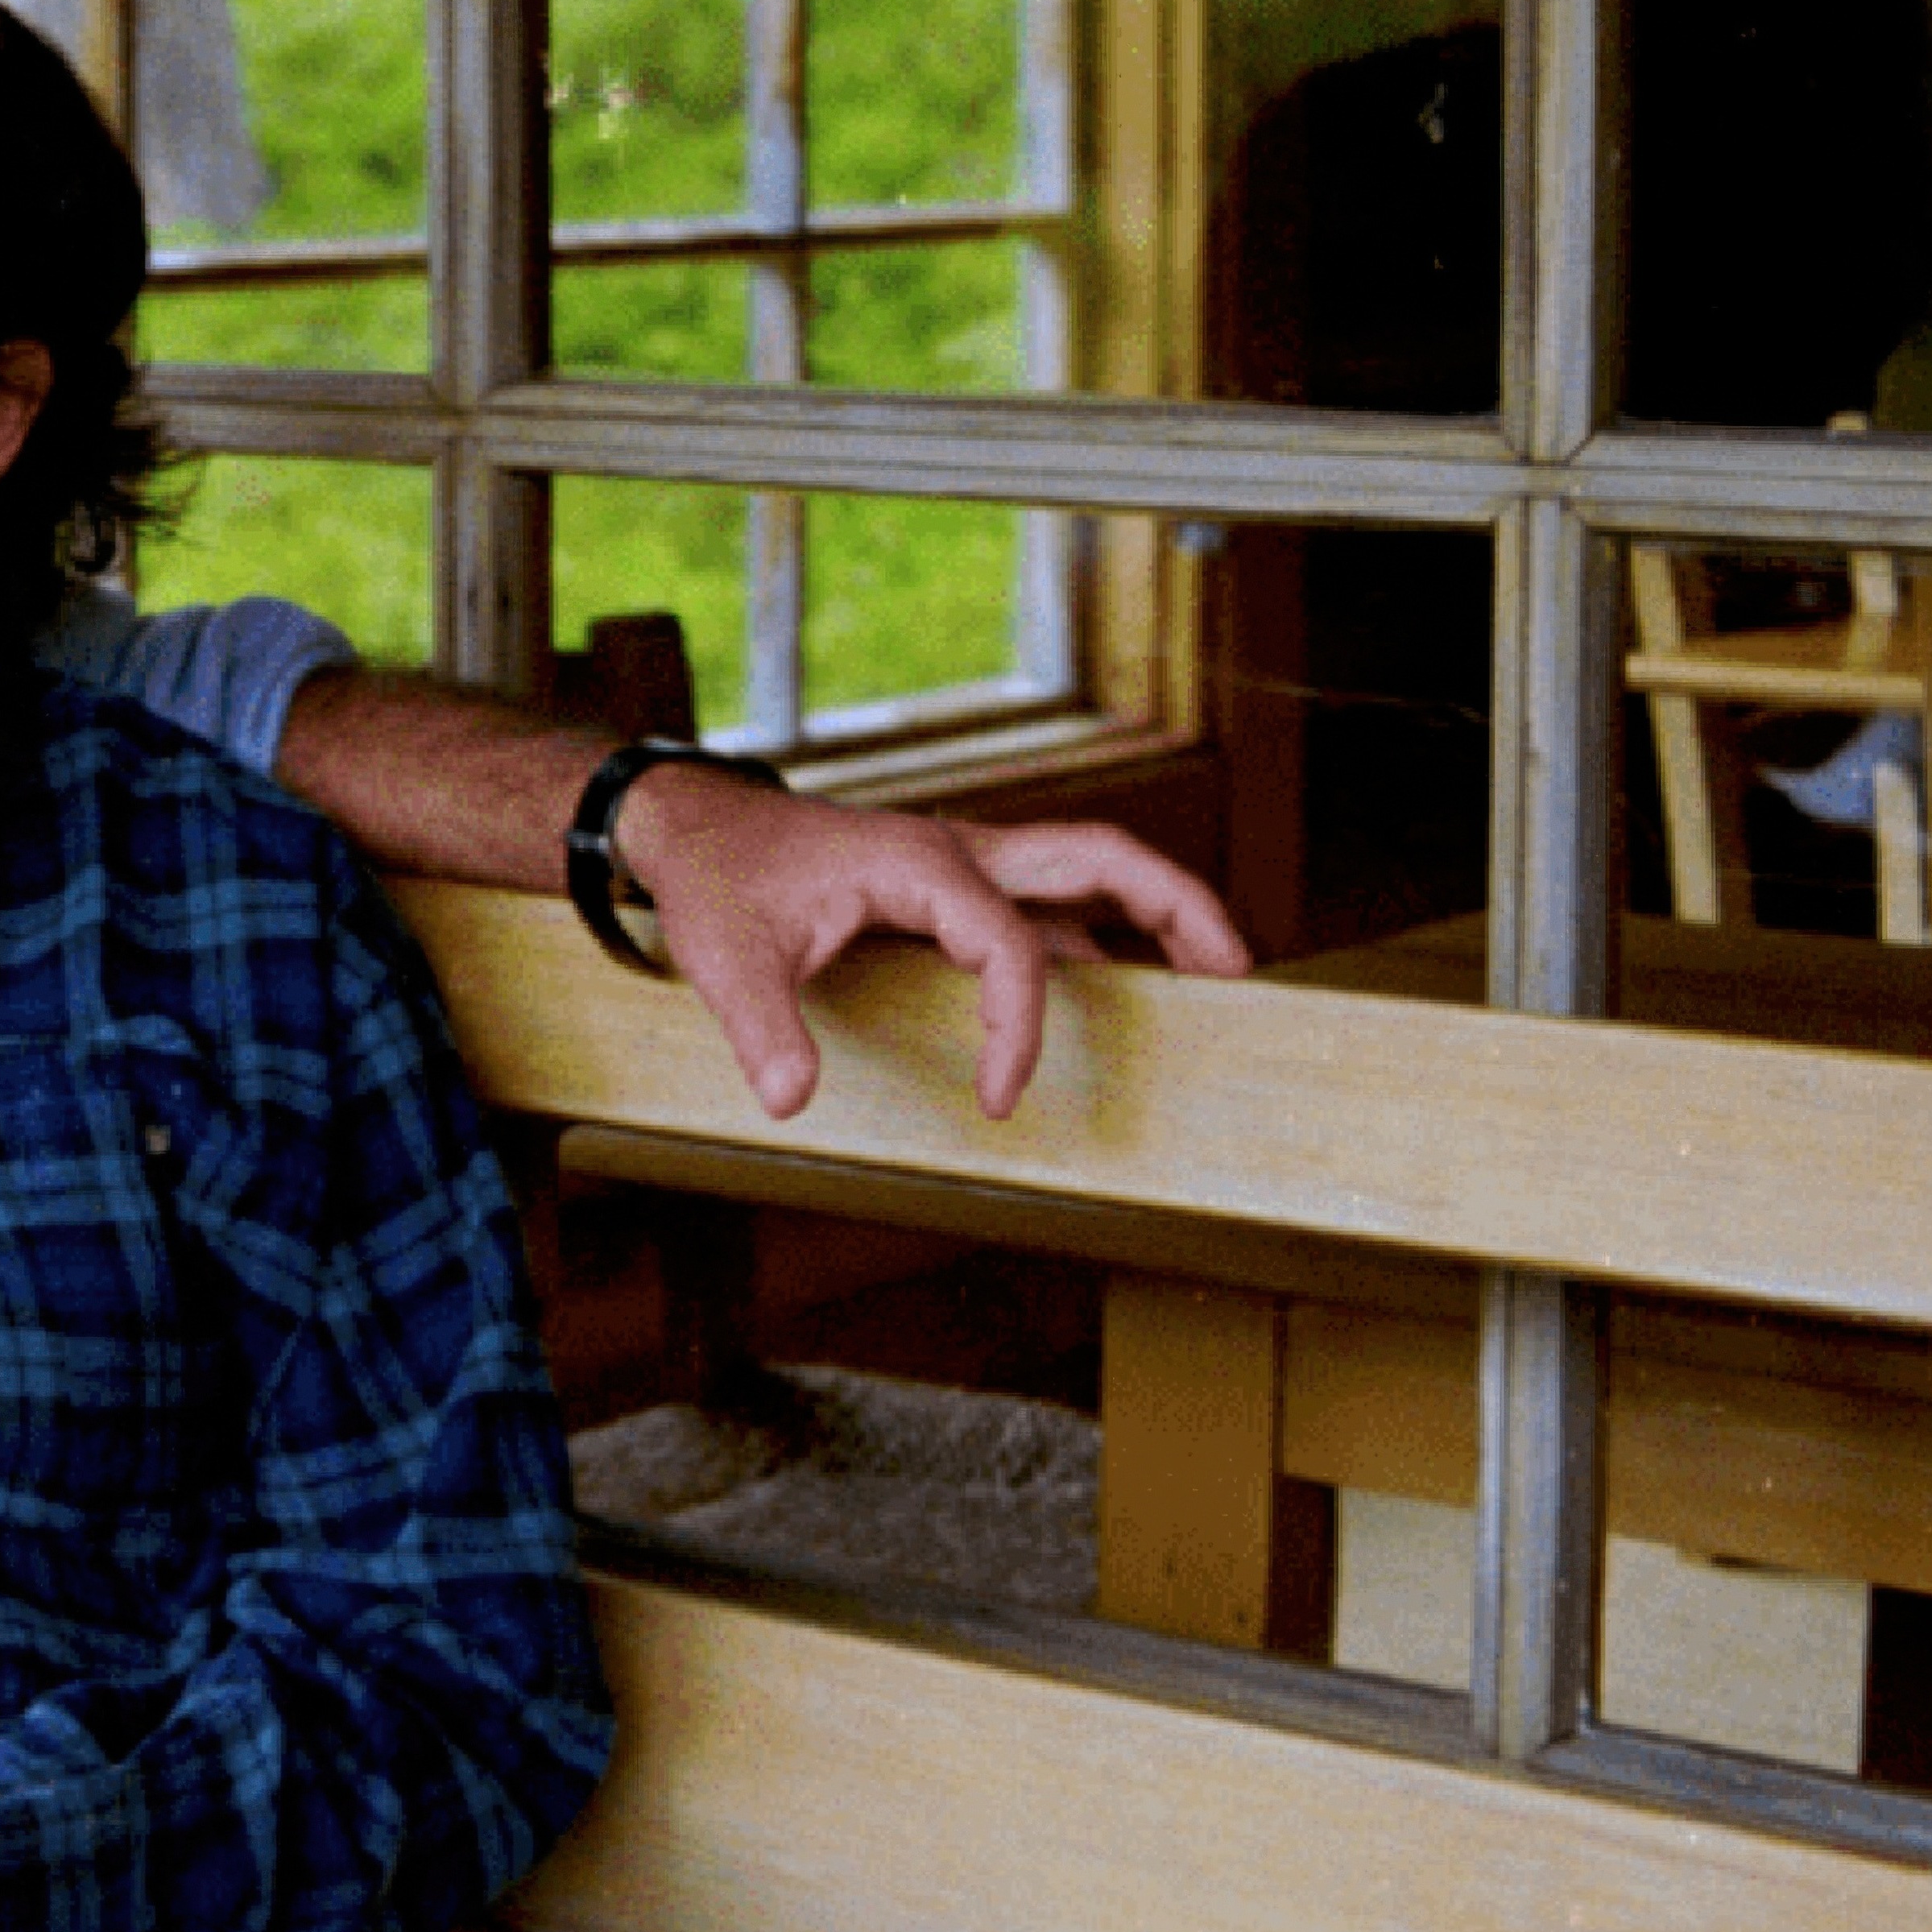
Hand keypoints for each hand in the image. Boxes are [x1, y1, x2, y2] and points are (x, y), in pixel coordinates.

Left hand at [620, 761, 1250, 1124]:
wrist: (695, 829)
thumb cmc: (717, 879)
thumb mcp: (725, 954)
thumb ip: (760, 1028)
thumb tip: (792, 1101)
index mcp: (920, 861)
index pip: (1008, 948)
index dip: (1018, 1030)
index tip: (1001, 1102)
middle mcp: (960, 851)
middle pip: (1102, 857)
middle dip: (1178, 907)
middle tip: (1236, 973)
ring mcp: (966, 866)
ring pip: (1089, 874)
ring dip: (1156, 918)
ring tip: (1218, 981)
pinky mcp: (957, 889)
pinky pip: (1049, 911)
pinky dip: (1100, 944)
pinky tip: (1123, 995)